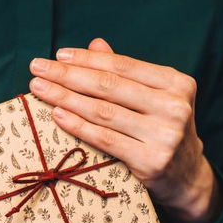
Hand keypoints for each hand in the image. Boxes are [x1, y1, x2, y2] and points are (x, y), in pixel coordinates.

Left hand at [28, 38, 222, 222]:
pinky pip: (104, 139)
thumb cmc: (161, 132)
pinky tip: (57, 114)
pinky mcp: (151, 161)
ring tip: (40, 89)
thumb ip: (126, 75)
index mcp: (176, 84)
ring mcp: (164, 135)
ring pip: (103, 112)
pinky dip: (78, 126)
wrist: (186, 178)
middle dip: (67, 75)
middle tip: (37, 68)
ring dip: (65, 98)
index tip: (58, 55)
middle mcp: (174, 106)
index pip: (123, 66)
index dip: (87, 59)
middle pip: (109, 86)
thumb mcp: (153, 99)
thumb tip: (96, 44)